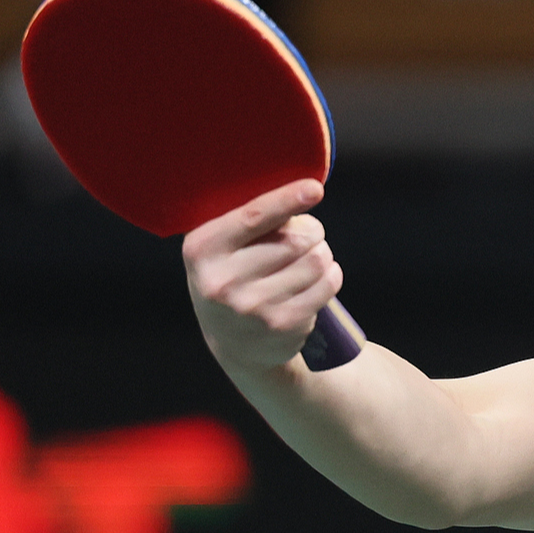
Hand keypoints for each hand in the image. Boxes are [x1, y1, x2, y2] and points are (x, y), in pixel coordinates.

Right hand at [183, 179, 342, 370]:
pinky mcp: (284, 325)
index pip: (252, 218)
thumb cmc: (233, 275)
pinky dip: (331, 274)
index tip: (314, 189)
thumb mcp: (221, 246)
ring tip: (307, 258)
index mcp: (202, 249)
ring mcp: (253, 308)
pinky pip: (327, 284)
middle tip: (306, 234)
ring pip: (316, 260)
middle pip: (295, 238)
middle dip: (310, 230)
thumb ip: (249, 219)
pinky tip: (318, 278)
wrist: (234, 343)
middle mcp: (222, 282)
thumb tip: (302, 192)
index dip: (286, 200)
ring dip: (321, 253)